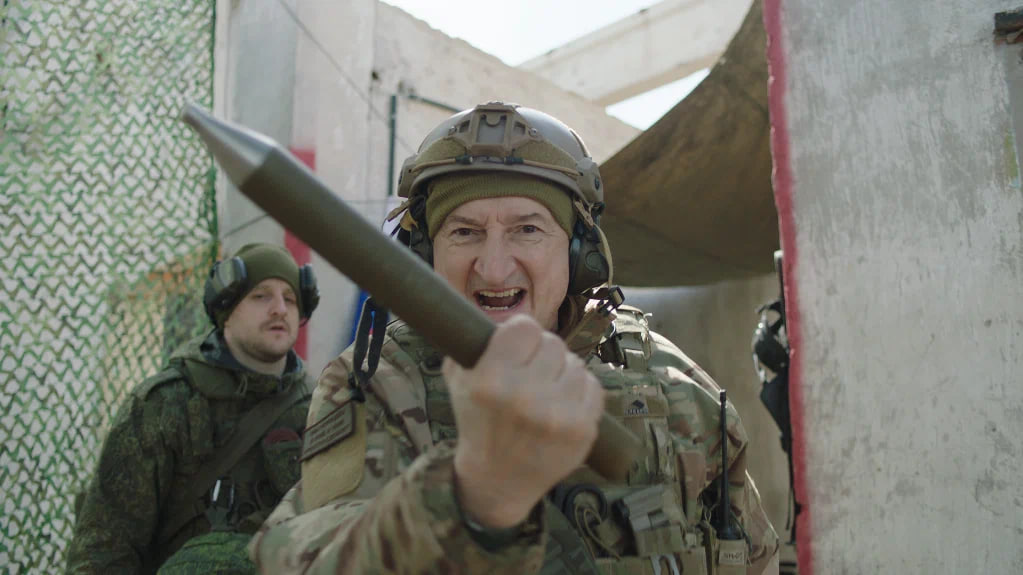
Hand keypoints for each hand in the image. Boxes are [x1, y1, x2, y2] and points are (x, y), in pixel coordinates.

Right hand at [445, 314, 604, 528]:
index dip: (520, 335)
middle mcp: (526, 397)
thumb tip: (494, 311)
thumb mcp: (459, 379)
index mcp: (491, 381)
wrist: (497, 480)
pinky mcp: (583, 430)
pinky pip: (593, 386)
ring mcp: (558, 416)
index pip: (525, 327)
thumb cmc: (478, 422)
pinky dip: (579, 392)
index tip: (516, 346)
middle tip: (529, 374)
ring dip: (561, 373)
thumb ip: (474, 342)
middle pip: (552, 342)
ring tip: (545, 392)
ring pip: (575, 363)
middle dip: (541, 355)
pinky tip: (561, 406)